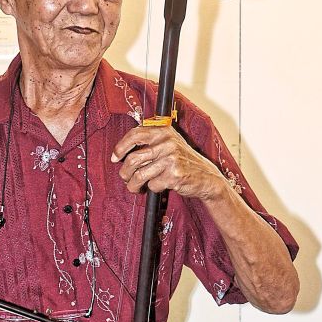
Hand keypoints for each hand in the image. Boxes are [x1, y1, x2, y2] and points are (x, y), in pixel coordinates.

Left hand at [111, 125, 225, 200]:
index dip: (121, 147)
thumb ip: (151, 143)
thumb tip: (122, 153)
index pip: (135, 134)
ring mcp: (171, 159)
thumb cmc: (184, 161)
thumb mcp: (170, 144)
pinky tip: (157, 187)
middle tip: (125, 178)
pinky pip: (152, 185)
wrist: (206, 177)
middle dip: (124, 173)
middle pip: (133, 159)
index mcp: (164, 132)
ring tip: (135, 188)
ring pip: (139, 175)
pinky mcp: (174, 176)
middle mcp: (167, 143)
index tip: (115, 158)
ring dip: (133, 185)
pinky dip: (152, 189)